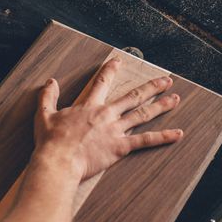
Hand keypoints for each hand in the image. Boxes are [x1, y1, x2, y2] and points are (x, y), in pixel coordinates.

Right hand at [32, 57, 183, 180]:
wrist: (58, 160)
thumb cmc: (51, 141)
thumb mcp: (44, 115)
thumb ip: (48, 96)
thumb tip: (50, 82)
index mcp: (89, 106)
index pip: (102, 82)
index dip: (111, 70)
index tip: (119, 61)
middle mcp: (106, 114)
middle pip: (133, 96)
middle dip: (151, 86)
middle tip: (166, 80)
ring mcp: (115, 130)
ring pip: (143, 114)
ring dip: (161, 106)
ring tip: (175, 99)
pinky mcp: (120, 147)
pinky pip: (146, 141)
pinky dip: (163, 137)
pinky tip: (177, 134)